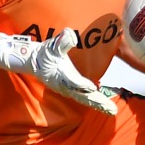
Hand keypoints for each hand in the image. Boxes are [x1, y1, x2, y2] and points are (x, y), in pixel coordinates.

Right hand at [0, 29, 116, 115]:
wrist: (32, 62)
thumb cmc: (44, 53)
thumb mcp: (52, 46)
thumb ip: (62, 41)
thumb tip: (70, 34)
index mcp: (61, 75)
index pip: (72, 81)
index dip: (81, 85)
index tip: (92, 87)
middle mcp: (65, 85)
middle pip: (83, 96)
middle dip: (97, 102)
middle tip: (111, 110)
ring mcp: (67, 89)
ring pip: (84, 99)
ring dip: (98, 104)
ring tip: (111, 110)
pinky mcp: (69, 90)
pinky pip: (82, 98)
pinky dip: (93, 102)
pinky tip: (103, 106)